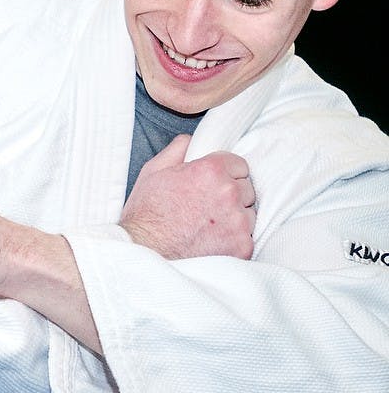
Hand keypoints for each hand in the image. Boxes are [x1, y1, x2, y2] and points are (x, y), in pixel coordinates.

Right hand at [121, 134, 256, 259]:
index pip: (240, 164)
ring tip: (208, 225)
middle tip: (207, 205)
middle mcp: (229, 194)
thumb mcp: (153, 171)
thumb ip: (178, 150)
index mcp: (211, 171)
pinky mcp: (242, 247)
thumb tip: (191, 141)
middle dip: (231, 195)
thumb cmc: (146, 213)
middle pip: (247, 188)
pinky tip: (212, 240)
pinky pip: (247, 237)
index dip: (225, 173)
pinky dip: (233, 239)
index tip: (213, 184)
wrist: (144, 251)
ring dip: (235, 217)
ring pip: (249, 214)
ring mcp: (239, 222)